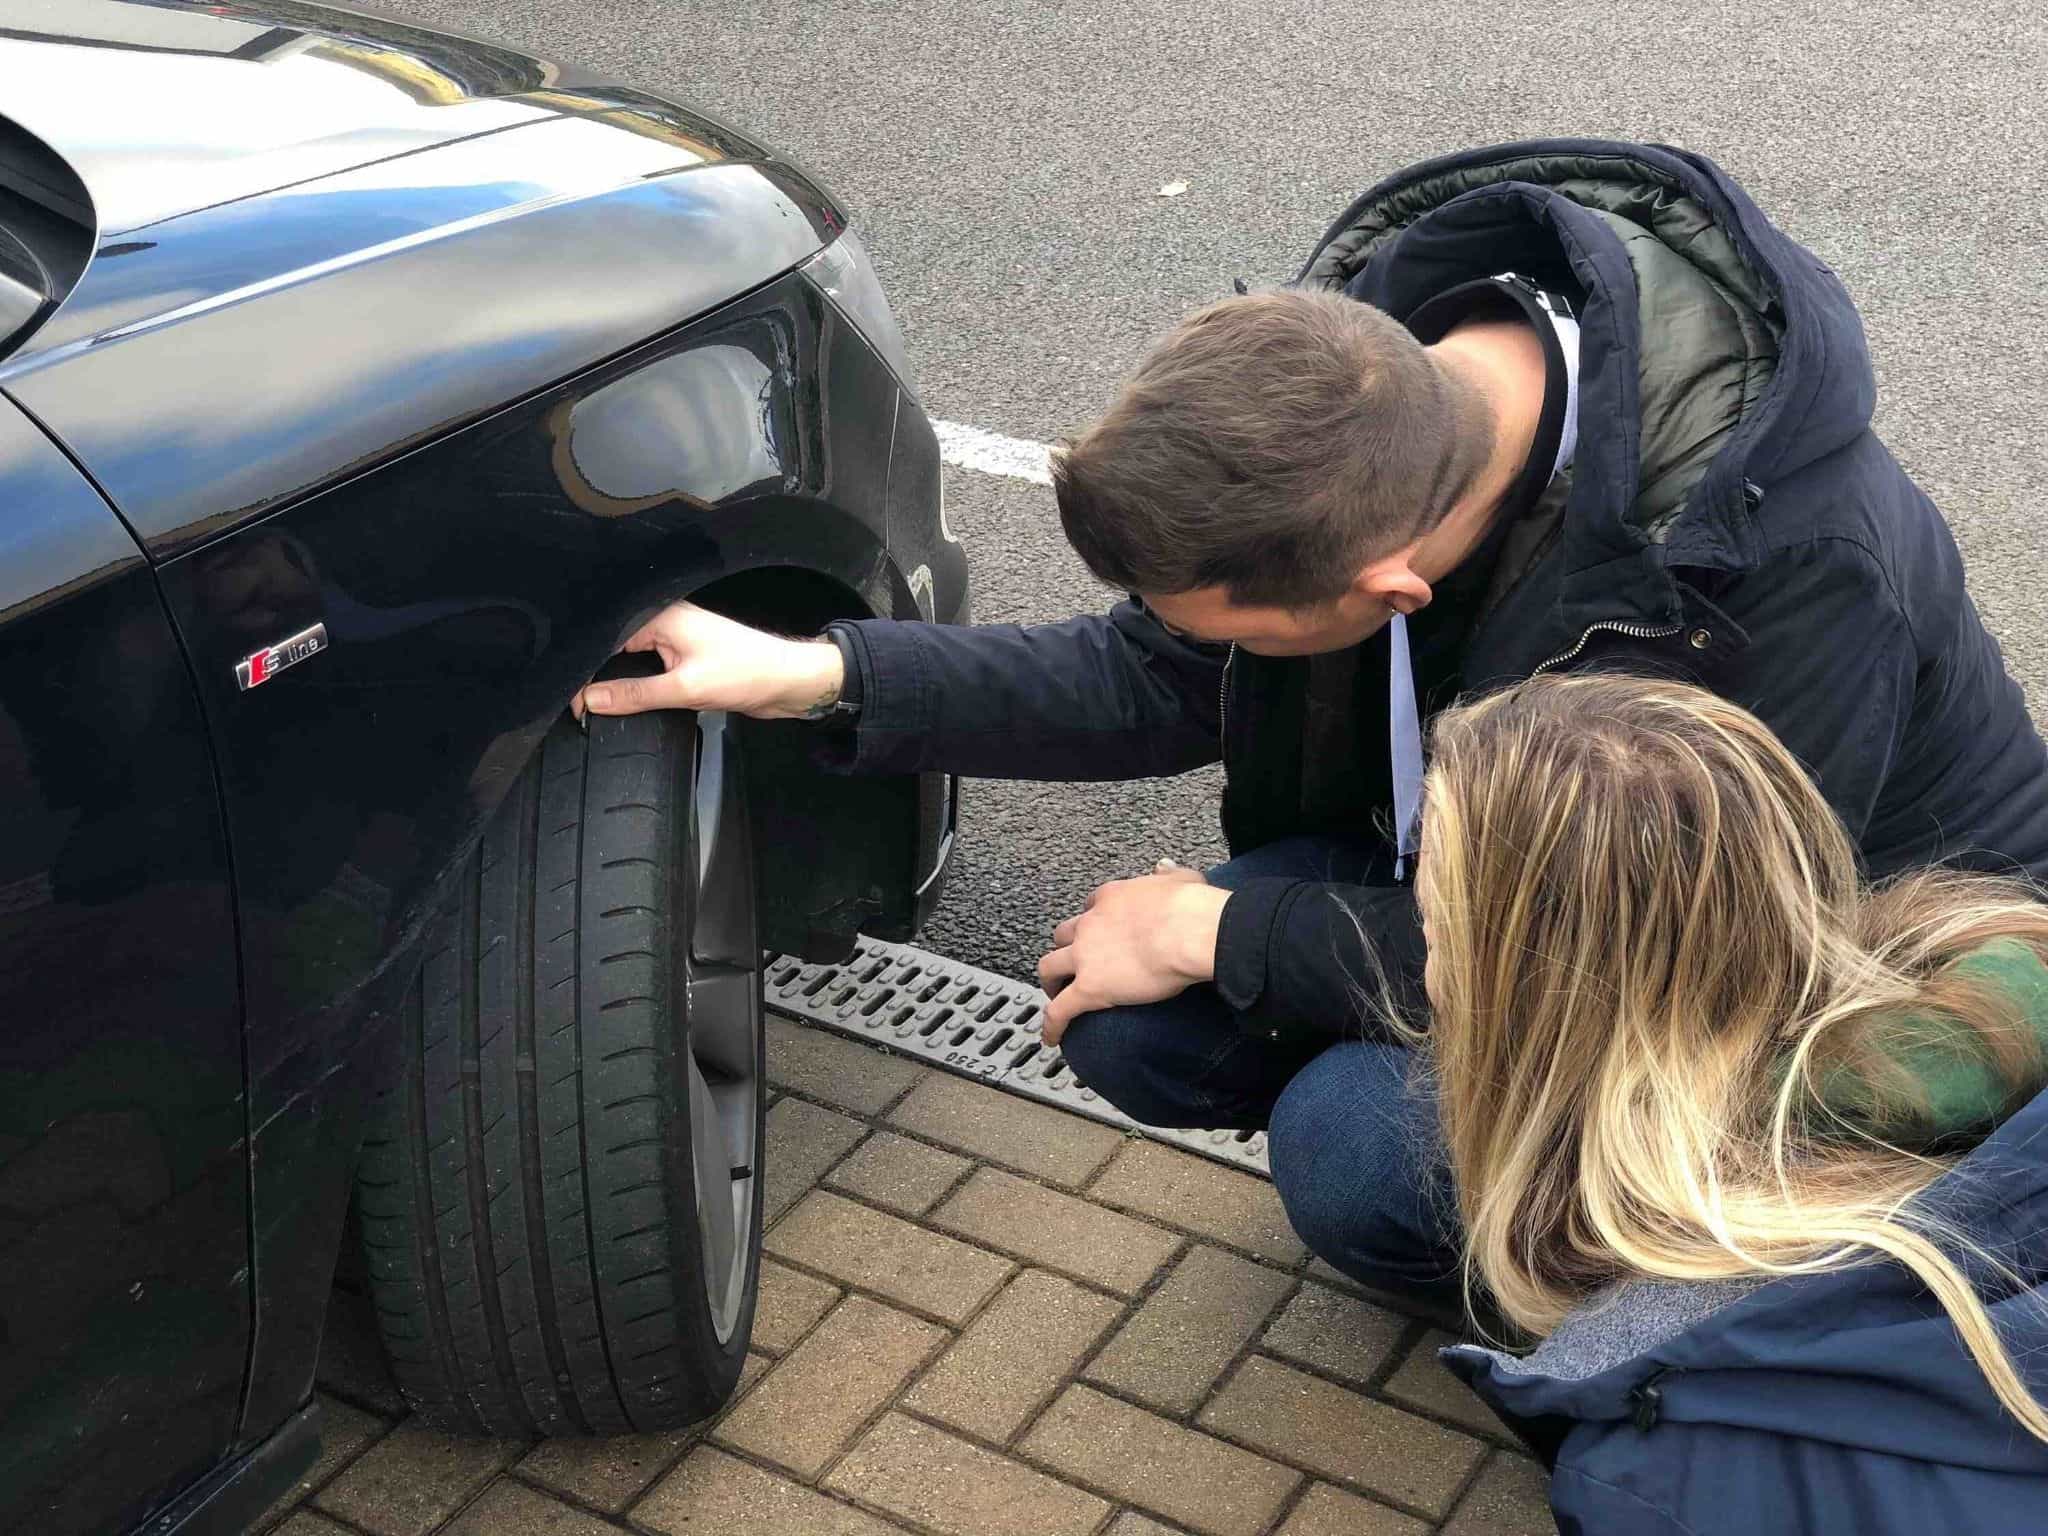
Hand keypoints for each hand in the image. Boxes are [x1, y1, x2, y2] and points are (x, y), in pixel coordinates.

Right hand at [573, 601, 844, 720]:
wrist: (789, 682)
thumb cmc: (747, 673)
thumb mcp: (685, 688)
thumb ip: (636, 695)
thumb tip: (591, 700)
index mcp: (660, 615)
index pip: (605, 637)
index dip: (584, 668)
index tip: (572, 699)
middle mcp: (664, 619)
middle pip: (613, 645)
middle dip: (595, 673)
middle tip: (578, 706)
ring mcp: (675, 637)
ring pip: (630, 658)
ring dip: (617, 680)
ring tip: (594, 704)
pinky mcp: (684, 656)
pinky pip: (648, 668)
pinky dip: (636, 684)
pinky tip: (625, 700)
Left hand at [1037, 860, 1229, 1045]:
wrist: (1188, 931)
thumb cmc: (1191, 907)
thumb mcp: (1182, 879)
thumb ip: (1170, 874)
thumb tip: (1165, 867)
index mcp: (1112, 898)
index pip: (1092, 906)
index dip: (1093, 919)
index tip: (1098, 929)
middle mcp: (1091, 924)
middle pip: (1064, 935)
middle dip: (1065, 947)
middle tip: (1073, 961)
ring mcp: (1085, 957)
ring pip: (1050, 967)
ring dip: (1050, 981)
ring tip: (1054, 994)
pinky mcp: (1089, 989)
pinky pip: (1060, 1010)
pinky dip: (1052, 1024)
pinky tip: (1051, 1037)